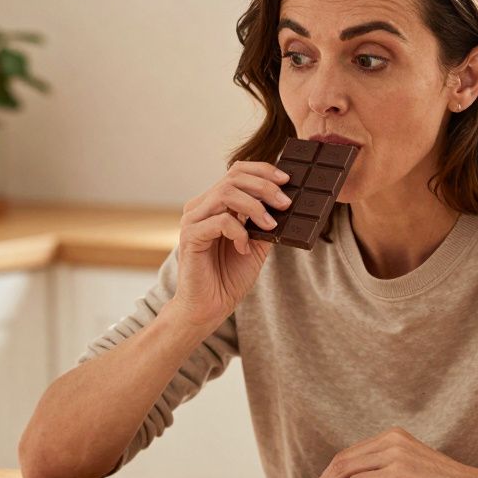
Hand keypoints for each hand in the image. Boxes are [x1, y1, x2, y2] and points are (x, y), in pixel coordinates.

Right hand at [166, 160, 293, 331]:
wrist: (209, 307)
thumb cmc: (228, 277)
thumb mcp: (256, 245)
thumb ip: (265, 223)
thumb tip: (286, 204)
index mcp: (214, 204)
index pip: (236, 172)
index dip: (263, 170)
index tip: (287, 180)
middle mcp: (201, 206)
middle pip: (233, 177)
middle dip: (265, 187)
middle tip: (285, 203)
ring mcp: (193, 220)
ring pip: (226, 193)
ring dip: (255, 207)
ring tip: (271, 225)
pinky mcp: (190, 236)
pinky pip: (220, 221)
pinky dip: (239, 232)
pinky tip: (244, 248)